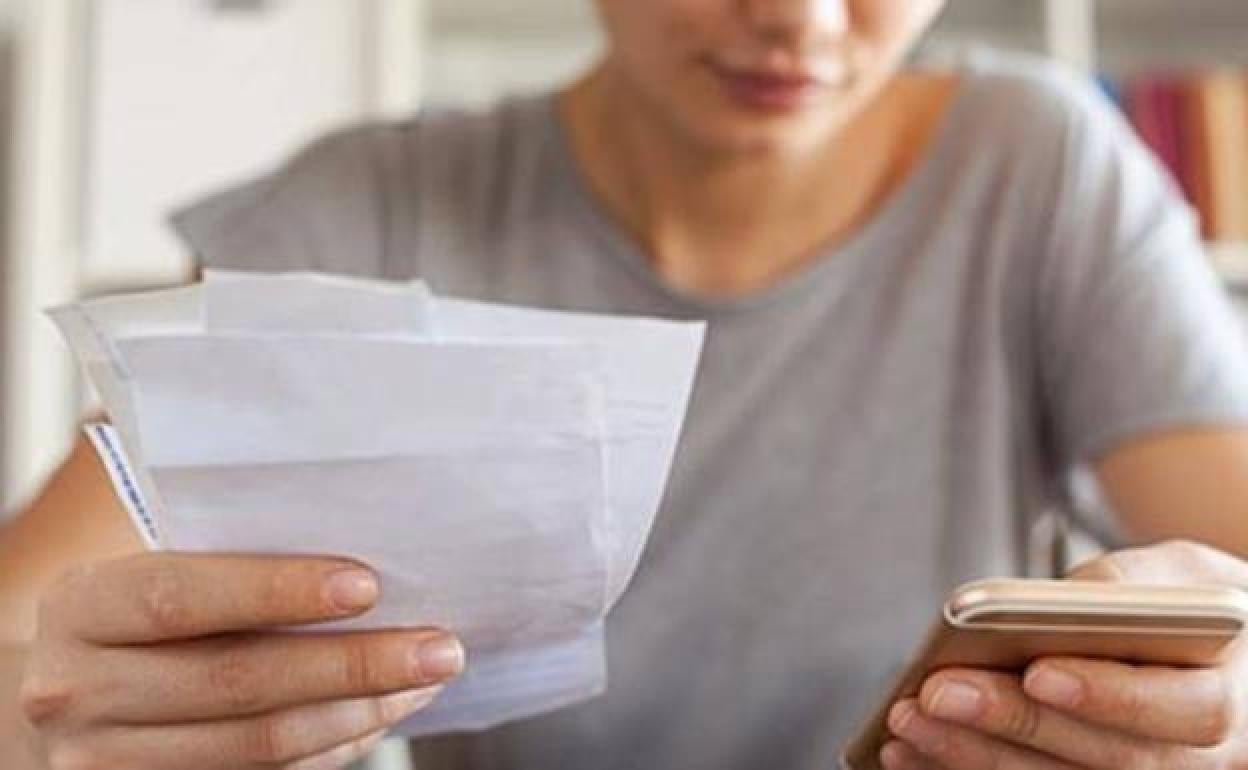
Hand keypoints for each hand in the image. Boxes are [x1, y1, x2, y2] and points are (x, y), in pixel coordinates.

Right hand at [19, 552, 464, 769]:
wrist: (66, 689)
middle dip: (355, 665)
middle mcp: (79, 691)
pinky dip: (332, 747)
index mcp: (83, 607)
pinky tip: (378, 716)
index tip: (367, 585)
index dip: (277, 591)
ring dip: (359, 713)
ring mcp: (106, 762)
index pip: (182, 597)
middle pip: (238, 683)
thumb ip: (227, 556)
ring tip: (424, 682)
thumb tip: (365, 547)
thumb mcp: (149, 567)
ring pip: (259, 746)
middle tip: (439, 647)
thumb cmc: (132, 613)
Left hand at [880, 540, 1247, 769]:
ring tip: (907, 722)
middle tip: (935, 694)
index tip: (1037, 671)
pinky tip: (906, 751)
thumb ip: (1129, 586)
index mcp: (1231, 698)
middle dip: (1014, 723)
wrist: (1218, 654)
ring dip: (974, 758)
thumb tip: (1051, 604)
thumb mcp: (1183, 576)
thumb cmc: (1190, 606)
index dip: (1107, 695)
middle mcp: (1200, 760)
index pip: (1181, 709)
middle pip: (1108, 757)